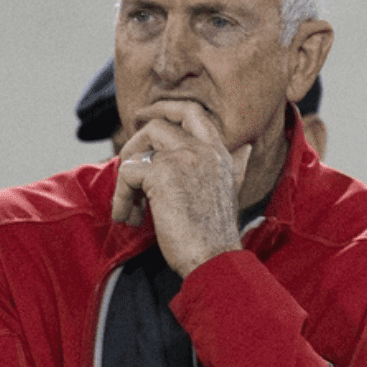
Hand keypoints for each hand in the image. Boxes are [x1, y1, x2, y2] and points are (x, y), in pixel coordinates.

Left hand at [109, 100, 251, 276]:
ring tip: (129, 203)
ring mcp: (183, 159)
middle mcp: (203, 150)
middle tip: (125, 155)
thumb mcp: (231, 190)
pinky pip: (127, 174)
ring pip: (138, 149)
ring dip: (125, 177)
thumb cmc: (217, 232)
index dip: (166, 109)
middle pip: (160, 123)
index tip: (147, 116)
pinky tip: (127, 217)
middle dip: (137, 137)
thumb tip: (246, 148)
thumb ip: (235, 165)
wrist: (213, 257)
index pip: (192, 112)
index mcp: (220, 152)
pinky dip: (120, 197)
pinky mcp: (162, 175)